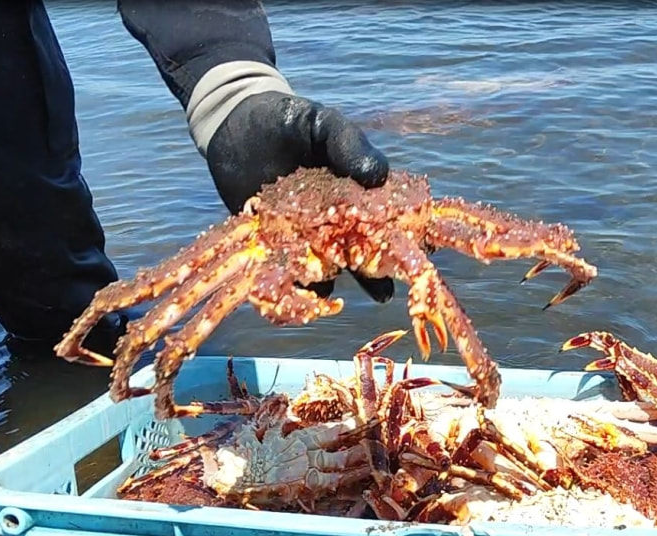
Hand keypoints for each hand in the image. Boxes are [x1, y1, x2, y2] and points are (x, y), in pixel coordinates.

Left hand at [205, 91, 395, 302]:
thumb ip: (349, 145)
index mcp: (360, 193)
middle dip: (381, 272)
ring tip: (358, 292)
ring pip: (335, 268)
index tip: (421, 249)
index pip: (392, 219)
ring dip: (347, 281)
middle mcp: (340, 221)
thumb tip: (378, 176)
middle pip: (368, 252)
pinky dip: (301, 287)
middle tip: (387, 287)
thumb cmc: (289, 122)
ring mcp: (309, 237)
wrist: (236, 127)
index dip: (408, 236)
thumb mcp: (324, 125)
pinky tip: (310, 294)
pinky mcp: (277, 248)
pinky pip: (294, 275)